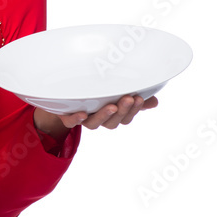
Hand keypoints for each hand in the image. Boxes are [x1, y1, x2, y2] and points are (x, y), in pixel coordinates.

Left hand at [34, 94, 158, 135]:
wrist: (62, 94)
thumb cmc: (94, 93)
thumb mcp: (115, 92)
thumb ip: (133, 96)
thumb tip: (154, 101)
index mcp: (111, 115)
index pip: (126, 117)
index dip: (134, 110)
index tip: (140, 97)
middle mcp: (98, 119)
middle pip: (112, 122)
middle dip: (122, 111)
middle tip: (129, 98)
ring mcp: (82, 118)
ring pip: (94, 123)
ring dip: (104, 115)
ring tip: (111, 106)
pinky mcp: (66, 115)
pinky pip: (70, 120)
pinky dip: (76, 118)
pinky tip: (82, 113)